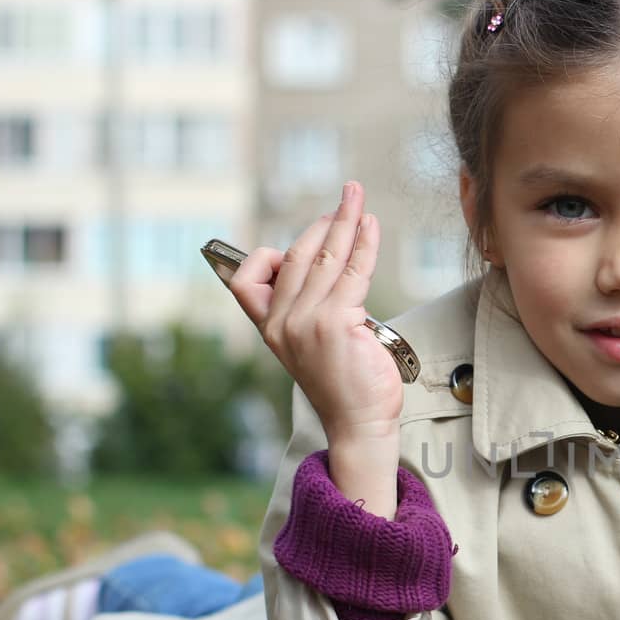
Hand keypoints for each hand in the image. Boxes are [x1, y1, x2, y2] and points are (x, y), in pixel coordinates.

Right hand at [227, 181, 403, 443]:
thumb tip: (327, 266)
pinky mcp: (336, 324)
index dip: (269, 255)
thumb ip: (308, 311)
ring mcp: (307, 323)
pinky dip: (364, 245)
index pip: (249, 281)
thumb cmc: (345, 385)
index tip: (303, 239)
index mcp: (270, 329)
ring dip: (345, 221)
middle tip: (347, 196)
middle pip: (297, 256)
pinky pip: (352, 272)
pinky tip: (370, 227)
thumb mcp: (312, 346)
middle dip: (323, 221)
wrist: (360, 424)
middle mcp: (282, 324)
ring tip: (358, 197)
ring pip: (325, 258)